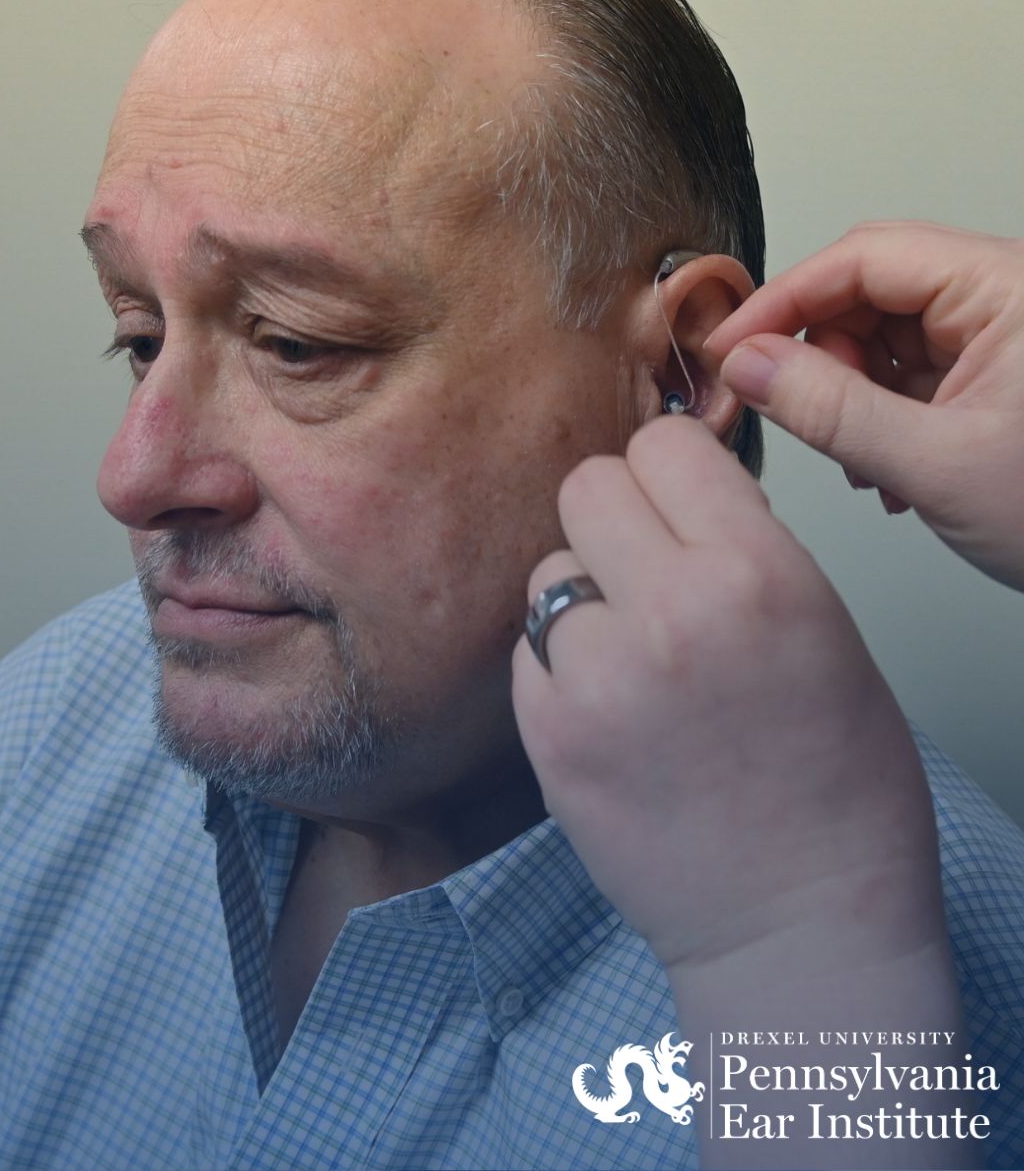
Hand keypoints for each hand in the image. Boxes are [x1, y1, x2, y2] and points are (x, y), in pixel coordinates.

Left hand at [511, 416, 944, 973]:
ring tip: (632, 660)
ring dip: (582, 601)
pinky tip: (609, 712)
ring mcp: (598, 675)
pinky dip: (559, 669)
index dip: (668, 470)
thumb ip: (744, 548)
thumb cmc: (836, 787)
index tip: (673, 499)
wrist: (797, 920)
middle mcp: (672, 610)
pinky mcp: (548, 735)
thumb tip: (678, 497)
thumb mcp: (825, 629)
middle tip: (641, 569)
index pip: (664, 445)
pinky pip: (528, 651)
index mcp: (759, 574)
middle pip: (586, 486)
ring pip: (549, 572)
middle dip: (613, 519)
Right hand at [704, 221, 1023, 590]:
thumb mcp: (938, 465)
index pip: (865, 256)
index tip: (731, 345)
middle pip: (869, 290)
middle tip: (786, 405)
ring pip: (883, 335)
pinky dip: (878, 418)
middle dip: (819, 352)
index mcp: (1009, 288)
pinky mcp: (992, 379)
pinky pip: (908, 375)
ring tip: (860, 460)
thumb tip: (751, 365)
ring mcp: (998, 339)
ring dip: (848, 394)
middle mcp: (1005, 299)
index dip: (786, 298)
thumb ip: (832, 411)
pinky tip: (884, 469)